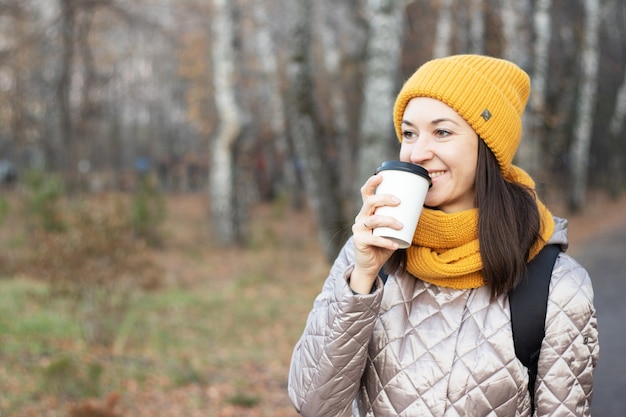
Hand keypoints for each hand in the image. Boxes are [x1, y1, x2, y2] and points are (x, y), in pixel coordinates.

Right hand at [350, 174, 402, 292]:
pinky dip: (385, 242)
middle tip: (399, 201)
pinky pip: (373, 240)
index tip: (381, 175)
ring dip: (388, 221)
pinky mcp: (360, 242)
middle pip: (370, 202)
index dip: (371, 183)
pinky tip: (395, 245)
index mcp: (368, 211)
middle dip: (384, 199)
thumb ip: (402, 219)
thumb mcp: (392, 229)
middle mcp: (361, 217)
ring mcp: (358, 229)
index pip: (366, 193)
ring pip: (372, 220)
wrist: (370, 264)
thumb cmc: (383, 243)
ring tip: (401, 226)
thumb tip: (421, 208)